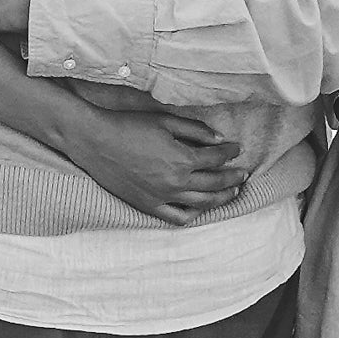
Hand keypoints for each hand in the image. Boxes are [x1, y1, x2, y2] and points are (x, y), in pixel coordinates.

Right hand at [50, 94, 249, 224]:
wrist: (94, 141)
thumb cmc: (128, 126)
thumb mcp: (164, 121)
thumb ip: (195, 130)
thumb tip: (219, 139)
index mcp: (182, 158)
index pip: (217, 158)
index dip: (230, 152)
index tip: (236, 149)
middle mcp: (177, 181)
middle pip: (215, 183)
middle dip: (234, 177)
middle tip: (244, 173)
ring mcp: (163, 196)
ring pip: (203, 202)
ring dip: (222, 197)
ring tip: (232, 192)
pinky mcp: (148, 205)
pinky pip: (178, 216)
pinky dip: (194, 214)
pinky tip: (201, 208)